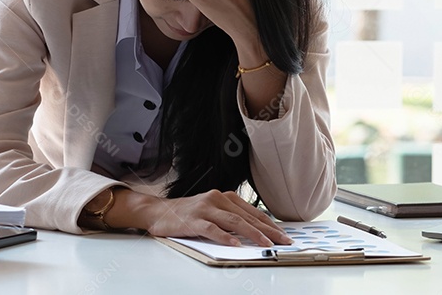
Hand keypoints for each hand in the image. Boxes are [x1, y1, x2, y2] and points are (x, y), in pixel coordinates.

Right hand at [129, 189, 292, 246]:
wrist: (158, 211)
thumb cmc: (187, 213)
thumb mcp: (213, 211)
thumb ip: (231, 218)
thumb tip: (255, 232)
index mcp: (225, 196)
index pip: (253, 212)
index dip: (270, 224)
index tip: (283, 235)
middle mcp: (218, 199)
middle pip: (248, 217)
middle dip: (268, 230)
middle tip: (283, 241)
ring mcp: (205, 208)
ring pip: (234, 222)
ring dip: (253, 234)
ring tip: (266, 244)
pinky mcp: (194, 220)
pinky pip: (212, 229)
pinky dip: (225, 237)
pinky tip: (236, 244)